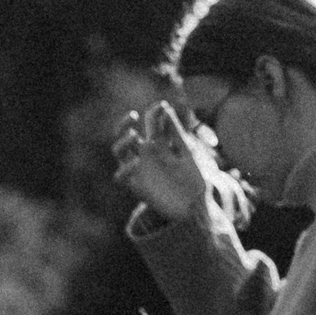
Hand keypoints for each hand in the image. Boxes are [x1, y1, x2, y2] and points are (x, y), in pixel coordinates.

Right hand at [110, 100, 213, 223]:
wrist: (195, 207)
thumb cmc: (194, 179)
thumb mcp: (188, 153)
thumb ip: (177, 134)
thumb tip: (166, 109)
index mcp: (161, 143)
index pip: (150, 122)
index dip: (154, 112)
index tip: (162, 106)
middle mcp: (147, 154)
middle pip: (127, 134)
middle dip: (124, 123)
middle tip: (133, 115)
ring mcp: (140, 169)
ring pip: (120, 152)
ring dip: (122, 141)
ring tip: (133, 135)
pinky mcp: (136, 186)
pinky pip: (121, 177)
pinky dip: (124, 169)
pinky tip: (136, 163)